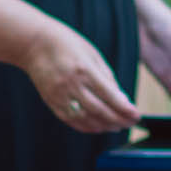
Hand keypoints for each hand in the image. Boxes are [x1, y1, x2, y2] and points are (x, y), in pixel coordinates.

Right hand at [26, 22, 140, 133]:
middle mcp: (71, 84)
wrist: (33, 43)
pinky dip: (86, 126)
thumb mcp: (92, 54)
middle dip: (118, 120)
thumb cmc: (67, 44)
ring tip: (117, 127)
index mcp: (84, 70)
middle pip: (99, 110)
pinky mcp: (51, 101)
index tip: (137, 116)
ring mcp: (59, 95)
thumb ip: (107, 77)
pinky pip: (70, 120)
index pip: (109, 95)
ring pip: (85, 119)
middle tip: (130, 123)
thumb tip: (122, 99)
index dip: (125, 109)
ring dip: (104, 126)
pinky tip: (98, 127)